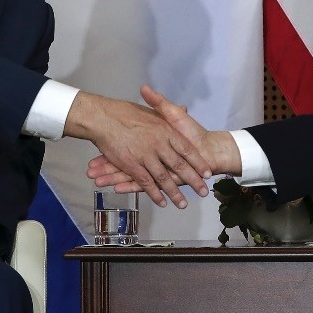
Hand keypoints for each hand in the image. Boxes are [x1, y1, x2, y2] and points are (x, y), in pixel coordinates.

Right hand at [65, 86, 211, 208]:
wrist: (105, 117)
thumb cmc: (126, 111)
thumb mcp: (152, 109)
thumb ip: (168, 111)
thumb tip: (184, 108)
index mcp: (166, 131)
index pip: (187, 150)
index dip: (198, 162)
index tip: (207, 173)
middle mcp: (159, 145)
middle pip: (180, 167)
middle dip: (193, 181)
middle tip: (203, 192)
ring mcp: (146, 156)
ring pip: (164, 179)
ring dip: (174, 193)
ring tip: (183, 204)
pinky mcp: (132, 165)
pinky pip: (146, 183)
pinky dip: (154, 193)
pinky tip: (161, 202)